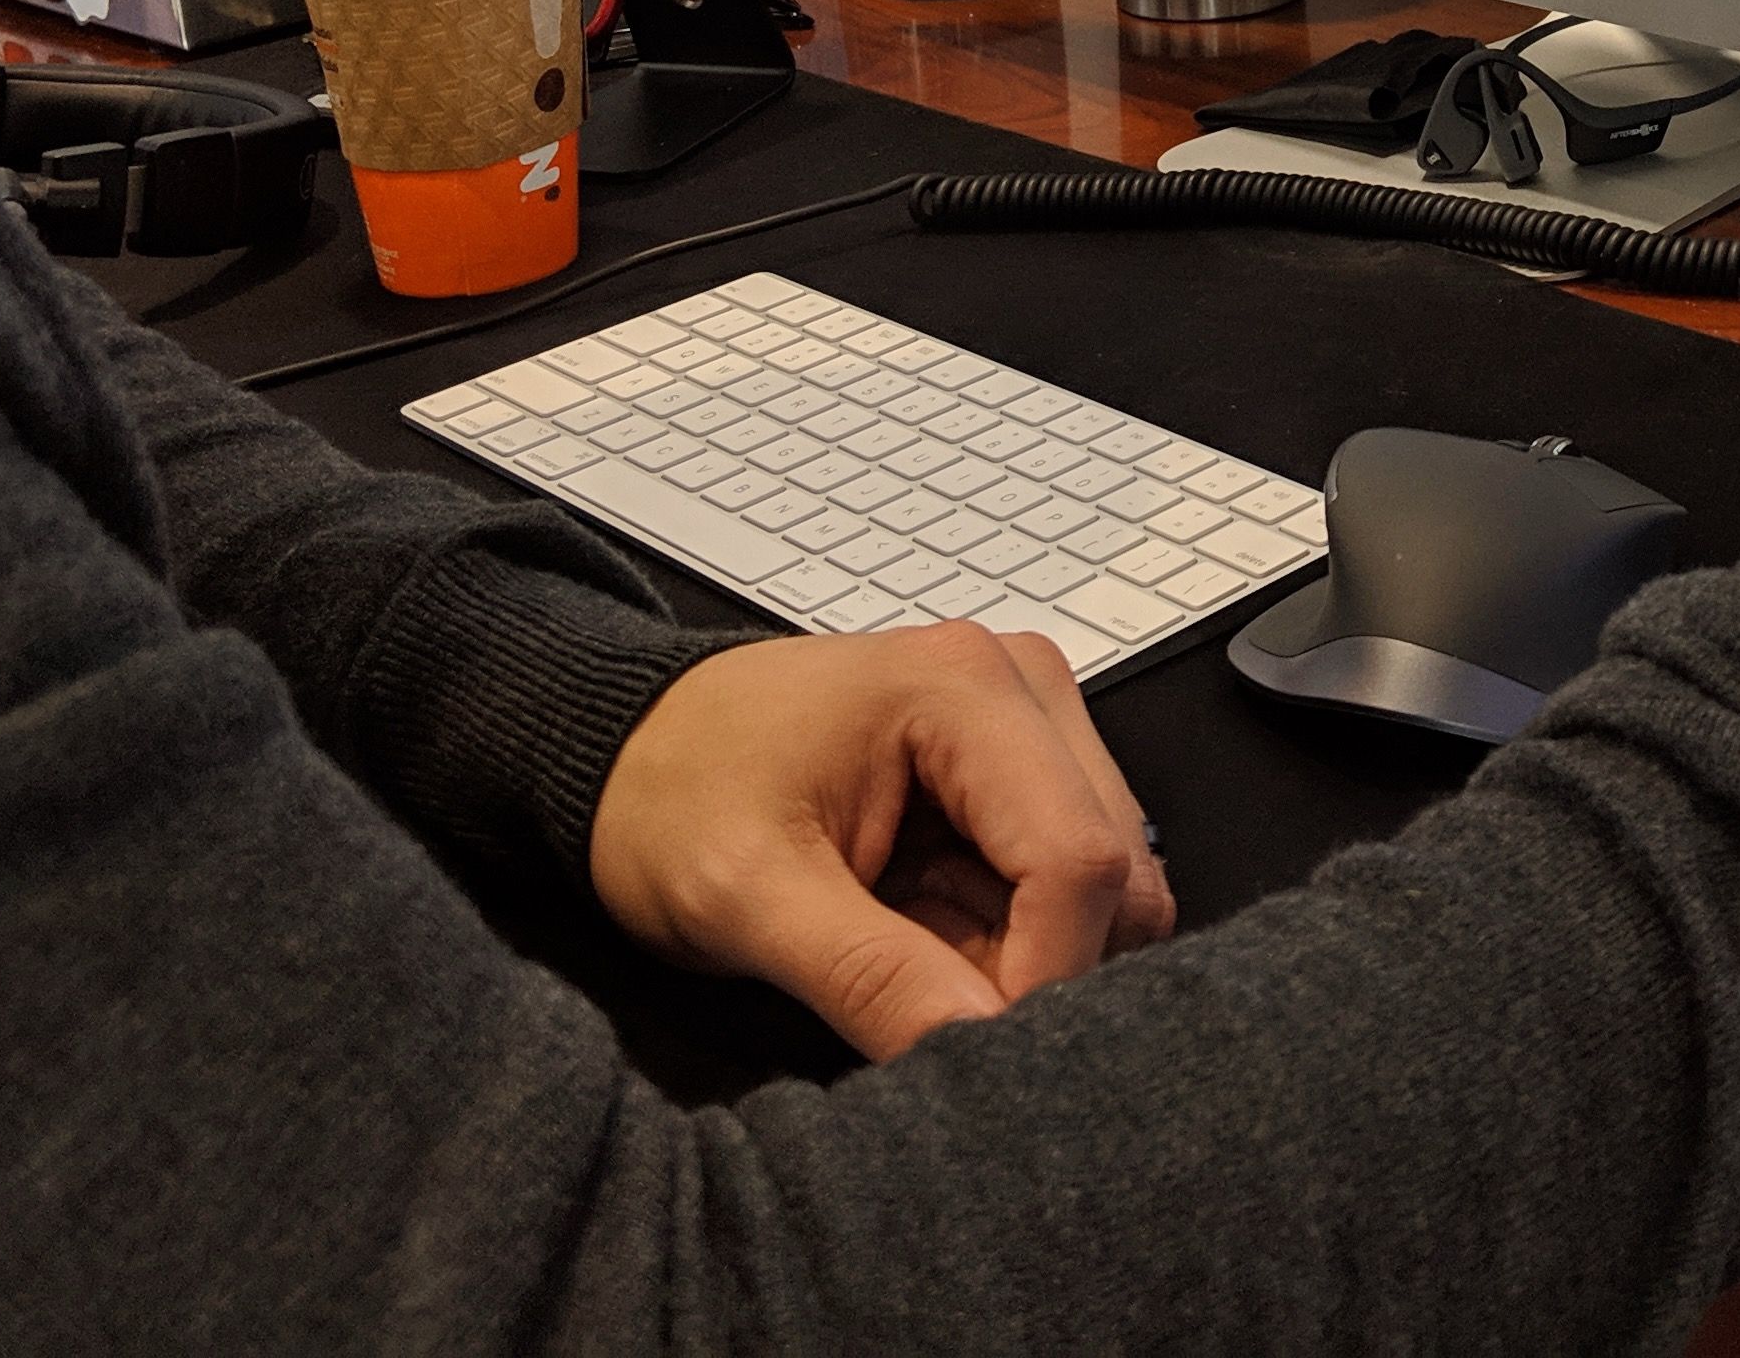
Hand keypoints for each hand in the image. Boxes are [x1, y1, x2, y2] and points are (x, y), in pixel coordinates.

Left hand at [589, 624, 1173, 1059]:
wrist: (625, 750)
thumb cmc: (668, 794)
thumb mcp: (743, 896)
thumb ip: (868, 974)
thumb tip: (982, 1052)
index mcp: (966, 687)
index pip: (1078, 858)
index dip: (1045, 976)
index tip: (974, 1052)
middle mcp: (1024, 689)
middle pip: (1114, 872)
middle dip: (1039, 967)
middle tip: (926, 1005)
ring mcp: (1032, 726)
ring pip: (1108, 886)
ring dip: (1028, 954)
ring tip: (911, 955)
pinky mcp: (1020, 772)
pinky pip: (1067, 885)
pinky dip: (1012, 937)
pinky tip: (928, 933)